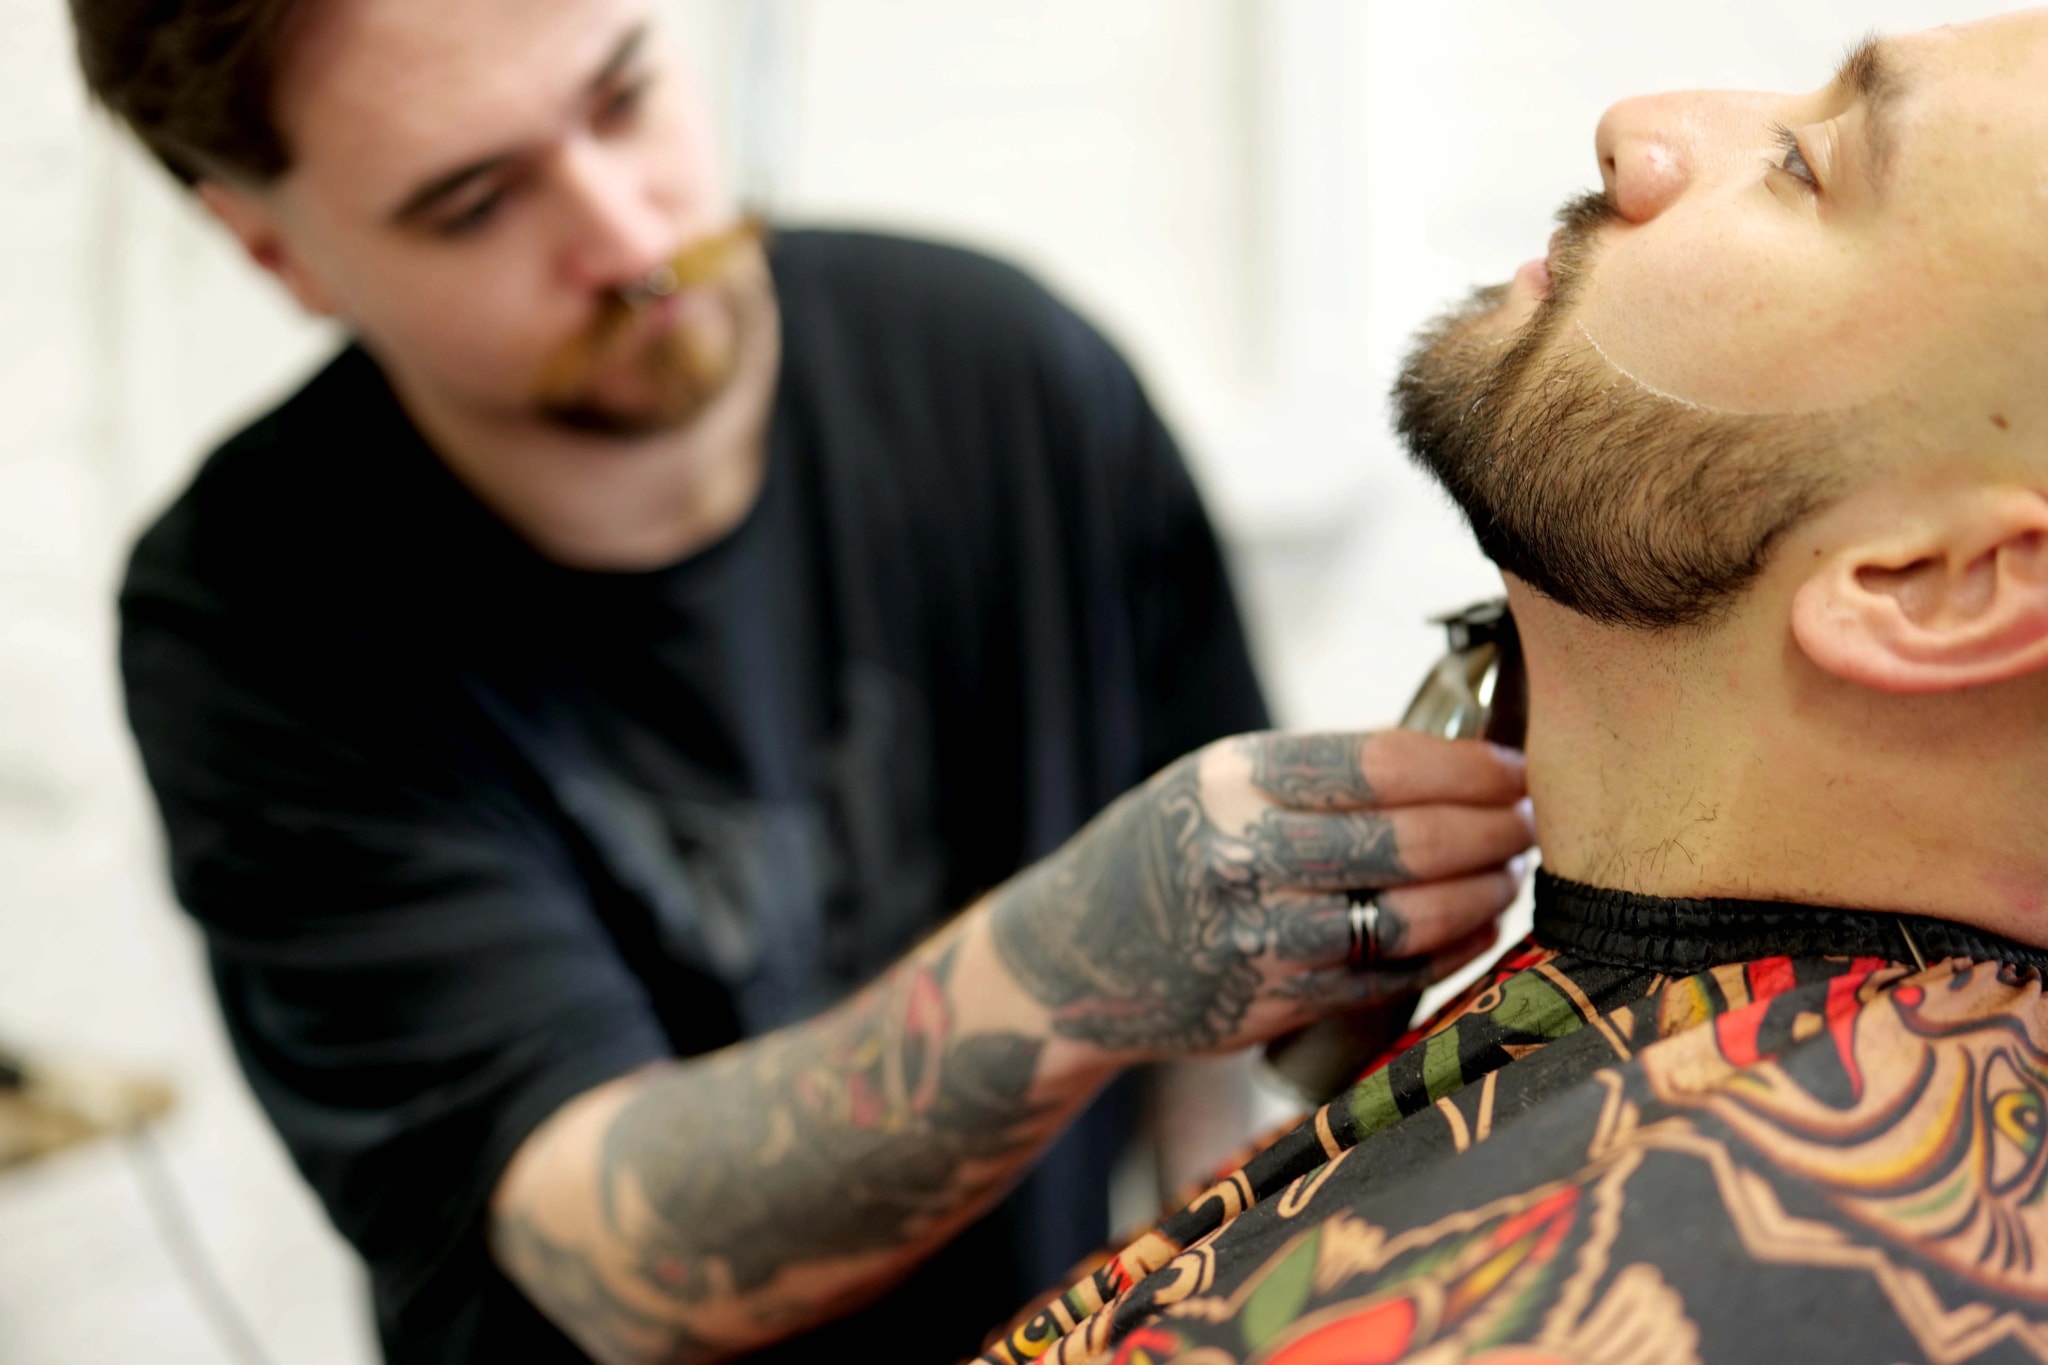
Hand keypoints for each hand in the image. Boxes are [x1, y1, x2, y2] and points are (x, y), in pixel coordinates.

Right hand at [987, 730, 1531, 1058]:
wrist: (1075, 956)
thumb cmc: (1170, 849)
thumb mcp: (1220, 785)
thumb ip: (1317, 778)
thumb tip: (1459, 766)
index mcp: (1233, 782)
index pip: (1380, 764)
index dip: (1467, 770)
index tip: (1514, 773)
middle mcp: (1240, 857)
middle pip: (1405, 844)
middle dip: (1490, 833)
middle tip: (1528, 824)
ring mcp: (1255, 939)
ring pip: (1406, 920)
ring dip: (1478, 895)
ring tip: (1505, 873)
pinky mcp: (1271, 1004)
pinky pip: (1386, 979)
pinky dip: (1445, 952)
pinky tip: (1472, 927)